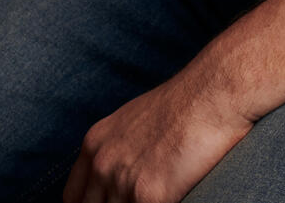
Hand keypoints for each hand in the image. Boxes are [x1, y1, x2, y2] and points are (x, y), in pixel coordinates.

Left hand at [63, 73, 250, 202]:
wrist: (212, 93)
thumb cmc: (182, 105)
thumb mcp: (132, 122)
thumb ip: (116, 152)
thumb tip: (117, 180)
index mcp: (94, 144)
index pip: (73, 198)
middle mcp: (102, 164)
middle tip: (136, 200)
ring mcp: (123, 182)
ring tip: (154, 197)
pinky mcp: (150, 197)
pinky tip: (172, 199)